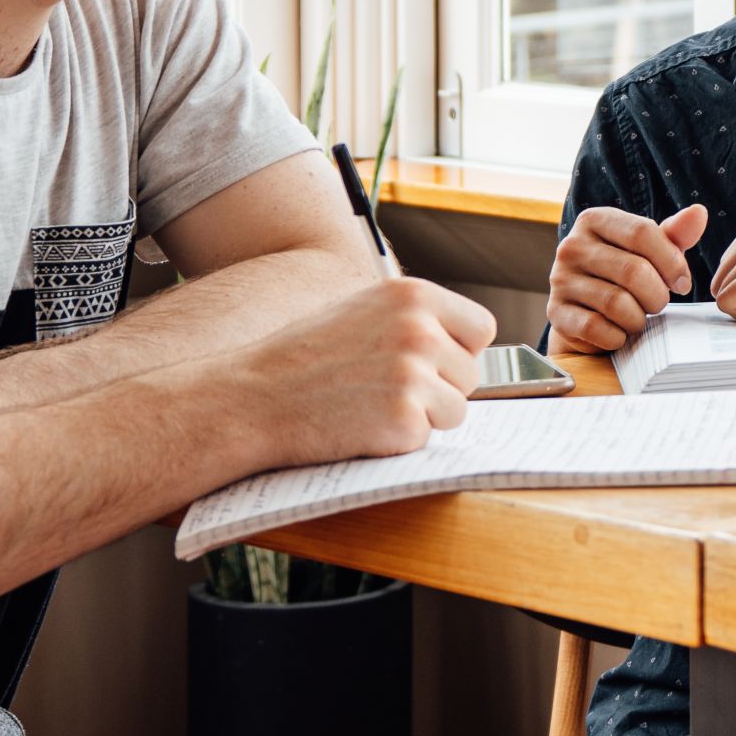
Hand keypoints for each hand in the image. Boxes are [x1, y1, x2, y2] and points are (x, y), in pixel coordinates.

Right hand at [243, 275, 496, 466]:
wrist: (254, 398)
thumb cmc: (304, 359)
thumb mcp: (363, 312)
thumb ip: (413, 321)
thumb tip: (464, 345)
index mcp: (412, 294)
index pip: (480, 328)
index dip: (458, 352)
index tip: (431, 364)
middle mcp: (419, 328)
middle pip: (471, 374)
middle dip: (439, 389)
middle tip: (384, 390)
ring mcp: (414, 373)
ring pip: (457, 410)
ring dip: (424, 417)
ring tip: (371, 406)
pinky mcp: (404, 417)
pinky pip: (428, 438)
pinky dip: (400, 440)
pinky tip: (362, 425)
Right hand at [550, 202, 708, 351]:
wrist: (587, 309)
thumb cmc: (625, 273)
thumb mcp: (651, 250)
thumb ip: (675, 234)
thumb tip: (699, 213)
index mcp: (595, 220)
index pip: (643, 232)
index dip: (671, 262)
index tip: (683, 283)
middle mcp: (571, 245)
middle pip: (633, 270)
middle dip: (657, 295)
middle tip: (658, 304)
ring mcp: (559, 279)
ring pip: (616, 303)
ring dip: (639, 318)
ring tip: (640, 318)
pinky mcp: (556, 313)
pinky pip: (596, 328)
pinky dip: (617, 337)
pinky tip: (620, 333)